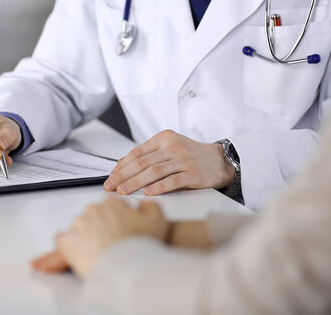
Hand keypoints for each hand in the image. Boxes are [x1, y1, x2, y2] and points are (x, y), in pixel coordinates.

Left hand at [31, 198, 169, 277]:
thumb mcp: (158, 221)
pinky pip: (62, 240)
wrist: (128, 267)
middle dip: (100, 229)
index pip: (111, 207)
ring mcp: (78, 226)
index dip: (117, 221)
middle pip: (94, 218)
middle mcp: (93, 211)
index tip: (120, 232)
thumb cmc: (142, 246)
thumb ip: (151, 207)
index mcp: (112, 204)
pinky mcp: (67, 242)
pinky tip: (77, 254)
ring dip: (85, 238)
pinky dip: (68, 246)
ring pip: (79, 229)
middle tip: (110, 245)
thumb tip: (143, 204)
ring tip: (97, 254)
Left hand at [103, 130, 233, 195]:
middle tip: (110, 186)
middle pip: (142, 163)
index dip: (121, 166)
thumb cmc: (191, 156)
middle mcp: (172, 147)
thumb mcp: (169, 148)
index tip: (110, 177)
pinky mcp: (193, 174)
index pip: (137, 152)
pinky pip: (172, 181)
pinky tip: (147, 193)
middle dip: (123, 176)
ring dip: (135, 183)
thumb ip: (148, 155)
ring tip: (123, 191)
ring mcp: (183, 160)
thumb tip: (121, 165)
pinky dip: (158, 187)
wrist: (220, 161)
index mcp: (164, 138)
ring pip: (153, 172)